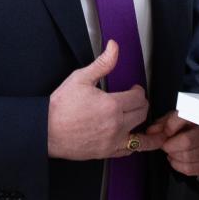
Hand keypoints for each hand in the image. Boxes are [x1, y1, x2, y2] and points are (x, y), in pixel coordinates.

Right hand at [47, 40, 162, 159]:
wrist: (45, 131)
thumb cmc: (60, 107)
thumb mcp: (81, 78)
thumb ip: (102, 63)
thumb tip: (114, 47)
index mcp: (112, 106)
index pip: (139, 97)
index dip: (138, 90)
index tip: (133, 89)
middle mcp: (116, 125)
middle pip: (142, 113)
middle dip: (141, 104)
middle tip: (135, 101)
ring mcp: (112, 141)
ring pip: (141, 134)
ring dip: (145, 125)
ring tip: (153, 125)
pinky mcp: (106, 152)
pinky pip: (129, 151)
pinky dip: (136, 145)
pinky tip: (136, 140)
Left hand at [147, 111, 198, 176]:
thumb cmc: (194, 126)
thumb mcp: (179, 118)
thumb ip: (165, 123)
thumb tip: (150, 133)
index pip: (185, 122)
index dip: (170, 128)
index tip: (165, 132)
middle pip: (186, 143)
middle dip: (170, 146)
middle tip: (167, 144)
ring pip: (187, 158)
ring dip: (173, 156)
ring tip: (173, 151)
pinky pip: (189, 170)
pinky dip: (178, 165)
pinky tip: (178, 158)